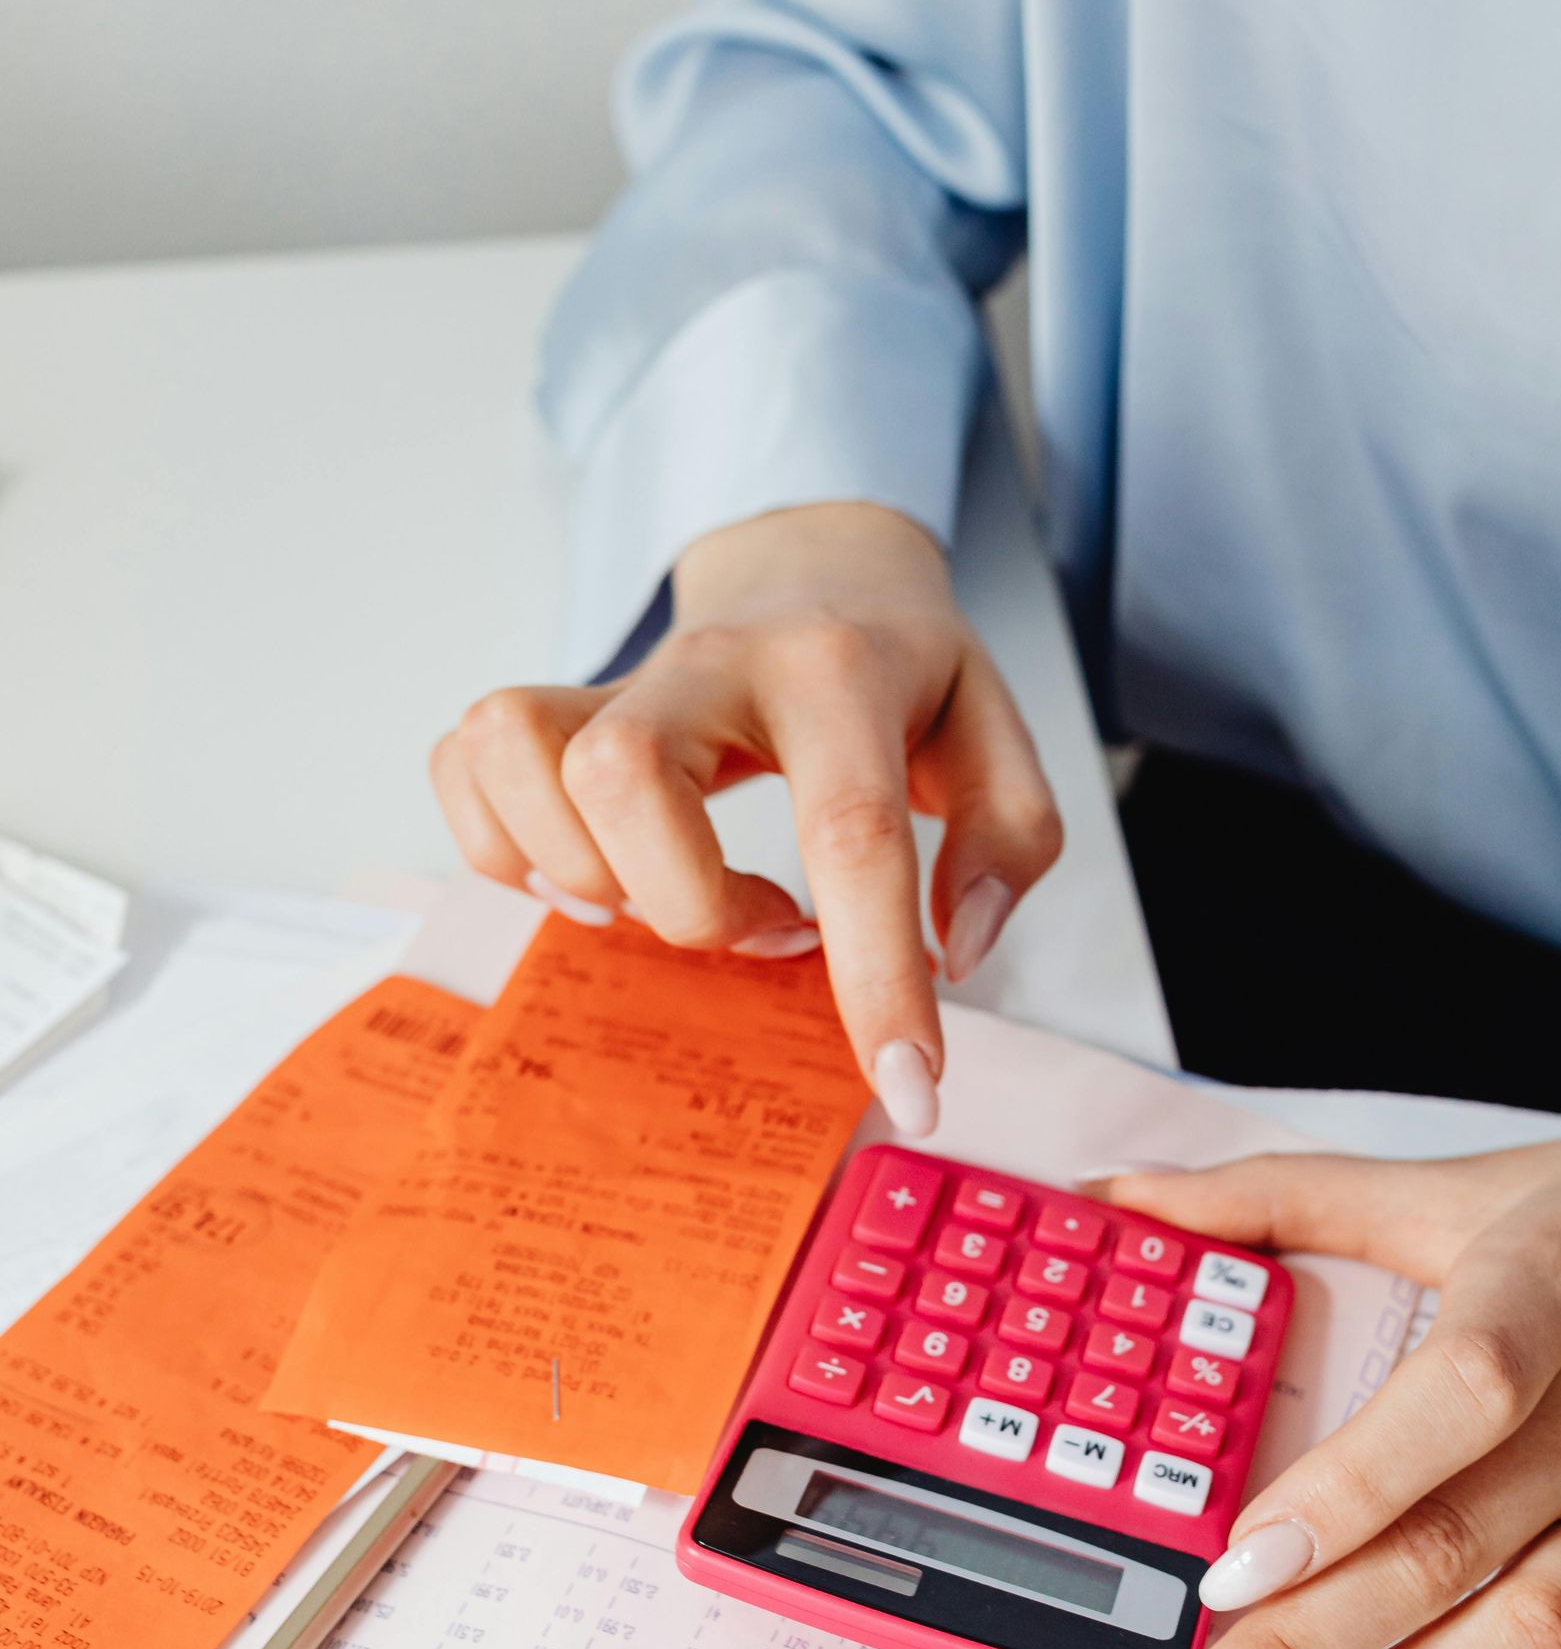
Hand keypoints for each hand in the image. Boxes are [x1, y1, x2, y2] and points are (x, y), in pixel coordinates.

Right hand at [431, 501, 1060, 1128]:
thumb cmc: (904, 669)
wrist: (815, 561)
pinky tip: (595, 870)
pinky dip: (504, 847)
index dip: (876, 978)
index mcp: (838, 672)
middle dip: (687, 905)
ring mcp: (615, 679)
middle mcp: (709, 661)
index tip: (910, 1087)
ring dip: (586, 872)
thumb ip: (1007, 841)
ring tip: (671, 894)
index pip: (850, 833)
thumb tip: (954, 950)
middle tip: (769, 927)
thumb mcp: (996, 734)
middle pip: (623, 779)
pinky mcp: (550, 703)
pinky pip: (464, 764)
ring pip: (524, 757)